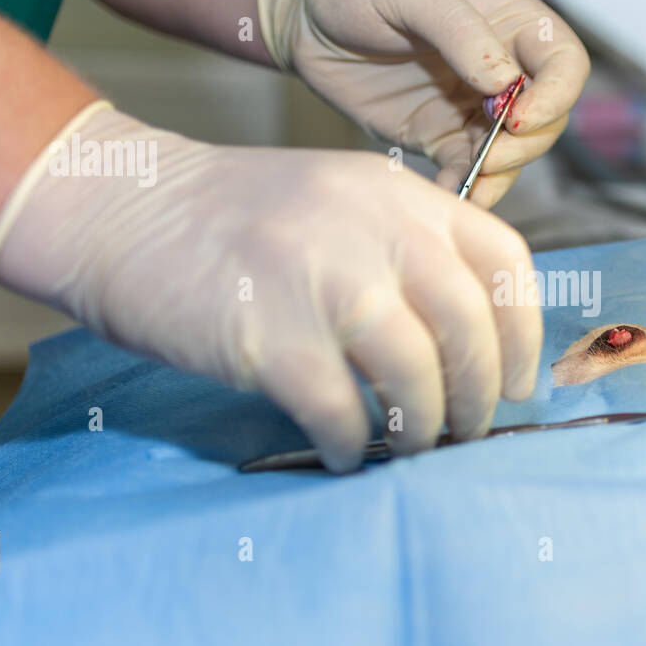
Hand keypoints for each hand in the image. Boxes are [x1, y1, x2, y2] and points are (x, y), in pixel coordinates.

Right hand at [0, 104, 541, 469]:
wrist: (123, 208)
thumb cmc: (238, 221)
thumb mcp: (341, 205)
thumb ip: (406, 255)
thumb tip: (470, 352)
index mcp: (401, 194)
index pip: (503, 263)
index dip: (522, 336)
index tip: (516, 383)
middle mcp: (373, 226)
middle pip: (469, 325)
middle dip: (481, 394)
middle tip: (467, 429)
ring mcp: (320, 276)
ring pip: (415, 372)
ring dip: (425, 426)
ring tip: (411, 445)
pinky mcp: (267, 333)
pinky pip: (341, 409)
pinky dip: (356, 444)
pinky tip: (348, 451)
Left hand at [258, 0, 589, 206]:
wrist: (303, 9)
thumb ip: (461, 33)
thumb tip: (505, 85)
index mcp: (510, 19)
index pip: (564, 63)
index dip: (555, 96)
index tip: (517, 117)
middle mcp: (502, 65)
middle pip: (546, 118)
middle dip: (525, 144)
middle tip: (489, 156)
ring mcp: (473, 105)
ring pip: (513, 153)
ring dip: (498, 175)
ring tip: (468, 188)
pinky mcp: (441, 136)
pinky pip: (468, 170)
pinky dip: (465, 187)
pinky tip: (447, 193)